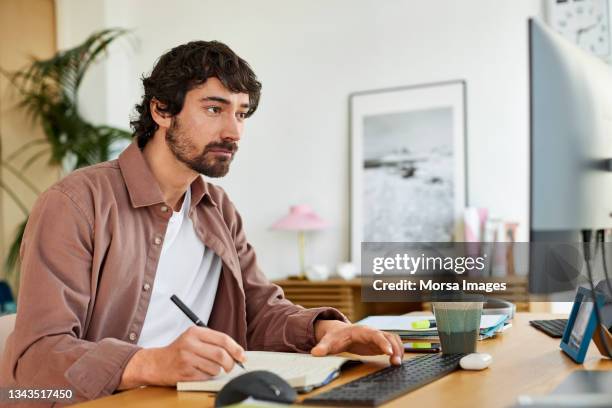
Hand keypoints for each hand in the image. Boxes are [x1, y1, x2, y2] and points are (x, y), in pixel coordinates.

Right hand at [119, 326, 245, 388]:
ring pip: (215, 368)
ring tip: (209, 368)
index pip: (223, 339)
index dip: (236, 349)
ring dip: (217, 371)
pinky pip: (206, 377)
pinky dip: (208, 377)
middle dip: (231, 363)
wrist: (156, 363)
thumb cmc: (180, 351)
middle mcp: (190, 344)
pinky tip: (200, 373)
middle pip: (221, 355)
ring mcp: (186, 359)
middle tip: (232, 367)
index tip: (242, 356)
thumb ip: (213, 342)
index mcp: (195, 332)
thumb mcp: (194, 338)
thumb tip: (237, 352)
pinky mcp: (184, 373)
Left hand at [311, 320, 403, 364]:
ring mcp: (377, 337)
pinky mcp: (379, 343)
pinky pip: (392, 345)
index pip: (375, 334)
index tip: (388, 351)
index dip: (382, 342)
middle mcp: (372, 332)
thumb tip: (315, 352)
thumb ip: (323, 347)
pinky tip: (396, 362)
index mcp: (361, 330)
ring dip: (398, 349)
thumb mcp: (328, 342)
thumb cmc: (335, 337)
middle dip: (394, 347)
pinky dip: (397, 351)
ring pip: (393, 339)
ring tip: (397, 363)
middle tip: (396, 362)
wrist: (338, 332)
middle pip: (388, 336)